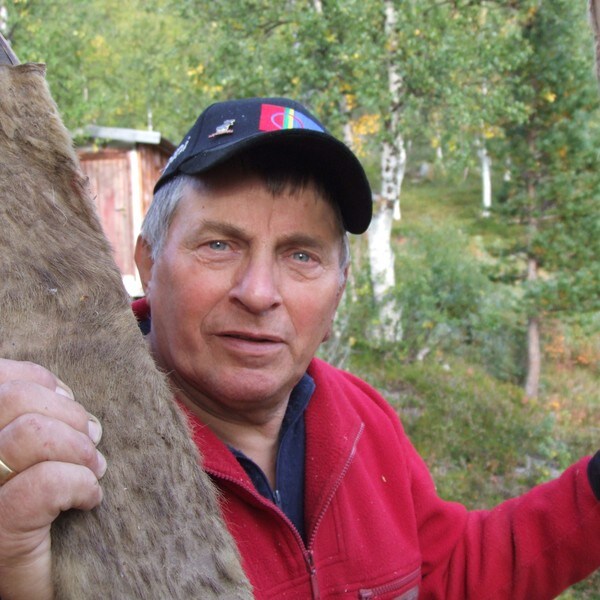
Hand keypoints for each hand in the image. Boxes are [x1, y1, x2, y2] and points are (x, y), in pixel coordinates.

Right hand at [0, 359, 105, 599]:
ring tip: (95, 470)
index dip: (42, 382)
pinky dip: (80, 484)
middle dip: (70, 414)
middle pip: (14, 399)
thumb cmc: (42, 515)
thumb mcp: (32, 458)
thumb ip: (37, 421)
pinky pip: (44, 483)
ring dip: (80, 449)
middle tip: (93, 442)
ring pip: (30, 435)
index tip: (69, 404)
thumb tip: (65, 393)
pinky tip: (90, 499)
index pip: (0, 380)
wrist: (46, 582)